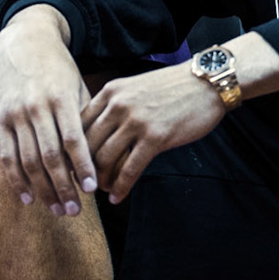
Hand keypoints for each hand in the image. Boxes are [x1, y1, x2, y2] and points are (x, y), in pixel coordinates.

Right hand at [0, 7, 97, 214]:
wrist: (26, 41)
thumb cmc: (60, 69)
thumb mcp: (78, 86)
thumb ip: (86, 118)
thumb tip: (99, 155)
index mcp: (61, 98)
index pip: (73, 140)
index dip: (81, 167)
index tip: (92, 189)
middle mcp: (36, 107)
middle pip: (49, 157)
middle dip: (63, 187)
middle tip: (74, 211)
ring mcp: (15, 114)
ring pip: (27, 161)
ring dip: (42, 190)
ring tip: (57, 210)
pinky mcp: (0, 119)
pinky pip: (6, 155)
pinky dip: (16, 180)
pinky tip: (28, 198)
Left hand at [83, 63, 227, 202]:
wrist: (206, 82)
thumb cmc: (172, 87)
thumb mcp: (134, 87)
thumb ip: (114, 105)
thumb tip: (97, 131)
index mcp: (110, 92)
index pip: (79, 124)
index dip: (72, 149)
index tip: (72, 165)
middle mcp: (118, 105)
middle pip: (87, 144)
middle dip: (82, 169)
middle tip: (83, 184)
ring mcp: (137, 121)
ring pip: (105, 158)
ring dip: (99, 180)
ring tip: (101, 191)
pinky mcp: (156, 137)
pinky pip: (130, 168)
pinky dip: (121, 187)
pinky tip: (117, 198)